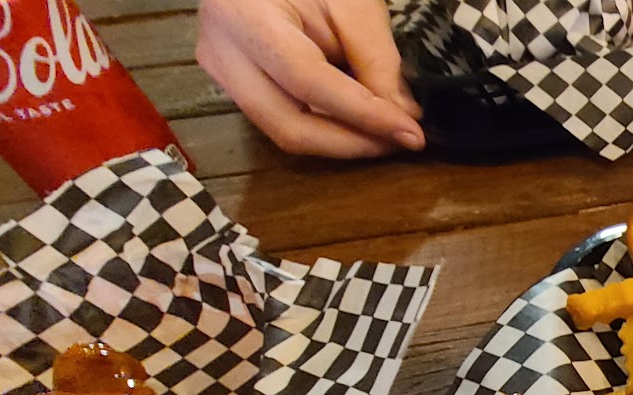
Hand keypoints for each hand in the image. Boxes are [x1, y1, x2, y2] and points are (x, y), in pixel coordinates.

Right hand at [196, 0, 424, 157]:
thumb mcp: (352, 3)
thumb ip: (377, 59)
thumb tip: (404, 115)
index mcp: (244, 16)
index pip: (306, 80)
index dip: (363, 114)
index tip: (410, 133)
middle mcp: (221, 51)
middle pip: (287, 124)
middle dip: (351, 143)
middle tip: (400, 141)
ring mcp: (222, 72)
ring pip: (283, 131)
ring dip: (341, 140)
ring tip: (385, 133)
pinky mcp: (233, 84)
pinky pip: (282, 120)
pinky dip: (326, 128)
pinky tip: (358, 123)